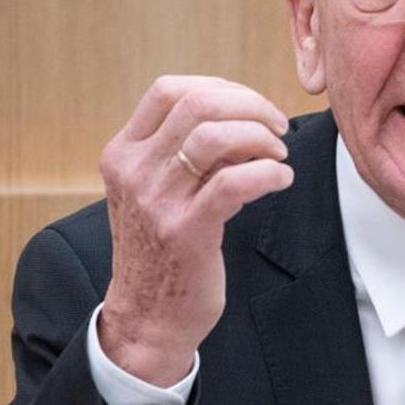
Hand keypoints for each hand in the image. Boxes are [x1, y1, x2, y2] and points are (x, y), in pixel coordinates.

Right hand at [96, 75, 292, 386]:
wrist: (148, 317)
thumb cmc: (164, 246)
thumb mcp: (157, 189)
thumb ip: (187, 149)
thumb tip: (244, 114)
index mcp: (124, 153)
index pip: (169, 90)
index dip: (221, 88)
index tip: (252, 106)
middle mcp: (134, 171)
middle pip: (197, 103)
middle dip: (251, 106)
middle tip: (277, 127)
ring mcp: (157, 201)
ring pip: (216, 136)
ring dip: (261, 137)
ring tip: (278, 154)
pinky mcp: (186, 231)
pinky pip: (235, 181)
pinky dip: (269, 172)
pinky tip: (281, 179)